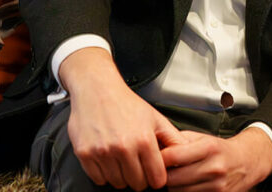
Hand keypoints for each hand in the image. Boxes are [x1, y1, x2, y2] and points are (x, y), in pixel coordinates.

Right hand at [60, 48, 184, 189]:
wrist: (97, 89)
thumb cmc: (126, 103)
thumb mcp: (155, 117)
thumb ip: (172, 138)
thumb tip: (187, 154)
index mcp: (144, 140)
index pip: (156, 179)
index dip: (156, 177)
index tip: (152, 172)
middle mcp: (123, 148)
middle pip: (137, 184)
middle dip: (139, 177)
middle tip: (136, 163)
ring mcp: (103, 152)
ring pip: (117, 183)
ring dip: (121, 175)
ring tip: (121, 158)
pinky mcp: (85, 154)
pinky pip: (98, 179)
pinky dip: (103, 173)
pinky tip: (107, 158)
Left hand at [160, 127, 271, 191]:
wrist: (246, 162)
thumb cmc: (220, 149)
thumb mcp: (201, 137)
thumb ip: (178, 140)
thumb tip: (156, 147)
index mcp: (209, 148)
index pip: (173, 156)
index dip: (160, 158)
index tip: (157, 157)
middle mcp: (214, 168)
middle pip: (172, 179)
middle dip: (165, 174)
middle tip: (165, 169)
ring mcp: (216, 187)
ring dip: (173, 186)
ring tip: (178, 177)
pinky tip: (187, 185)